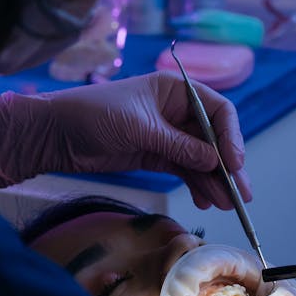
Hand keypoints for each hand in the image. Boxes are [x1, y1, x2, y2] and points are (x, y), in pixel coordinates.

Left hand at [0, 70, 251, 210]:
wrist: (53, 133)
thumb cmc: (93, 114)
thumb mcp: (139, 128)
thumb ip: (178, 145)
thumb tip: (215, 161)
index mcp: (175, 90)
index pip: (217, 110)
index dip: (231, 136)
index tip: (234, 163)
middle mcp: (176, 111)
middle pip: (213, 138)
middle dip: (227, 166)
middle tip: (242, 195)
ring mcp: (166, 135)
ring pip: (200, 159)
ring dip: (214, 181)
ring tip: (226, 204)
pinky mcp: (154, 156)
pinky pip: (184, 170)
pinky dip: (196, 184)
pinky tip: (205, 200)